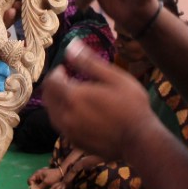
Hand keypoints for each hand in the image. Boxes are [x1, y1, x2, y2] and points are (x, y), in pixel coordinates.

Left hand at [42, 40, 155, 162]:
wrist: (139, 140)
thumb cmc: (131, 106)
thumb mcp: (114, 78)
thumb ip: (89, 62)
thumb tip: (71, 46)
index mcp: (74, 96)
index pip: (51, 81)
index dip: (56, 72)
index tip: (64, 68)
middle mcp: (66, 115)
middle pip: (48, 97)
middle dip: (53, 86)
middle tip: (65, 79)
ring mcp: (69, 131)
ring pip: (52, 113)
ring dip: (57, 101)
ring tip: (72, 95)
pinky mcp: (75, 142)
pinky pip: (61, 126)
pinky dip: (64, 116)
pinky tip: (78, 113)